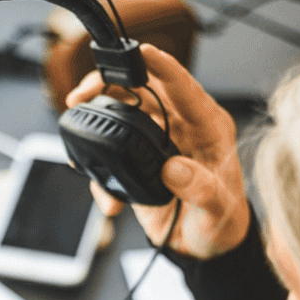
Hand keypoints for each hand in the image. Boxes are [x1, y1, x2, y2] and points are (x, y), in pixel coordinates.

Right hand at [66, 43, 250, 259]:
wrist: (205, 247)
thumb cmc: (221, 222)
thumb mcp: (217, 209)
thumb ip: (200, 188)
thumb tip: (175, 169)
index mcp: (207, 128)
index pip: (185, 88)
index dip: (162, 66)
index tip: (142, 52)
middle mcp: (181, 127)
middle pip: (144, 90)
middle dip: (111, 83)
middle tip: (85, 91)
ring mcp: (158, 141)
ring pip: (123, 112)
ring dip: (98, 114)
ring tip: (78, 119)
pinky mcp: (139, 160)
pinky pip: (113, 151)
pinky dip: (100, 169)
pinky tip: (106, 195)